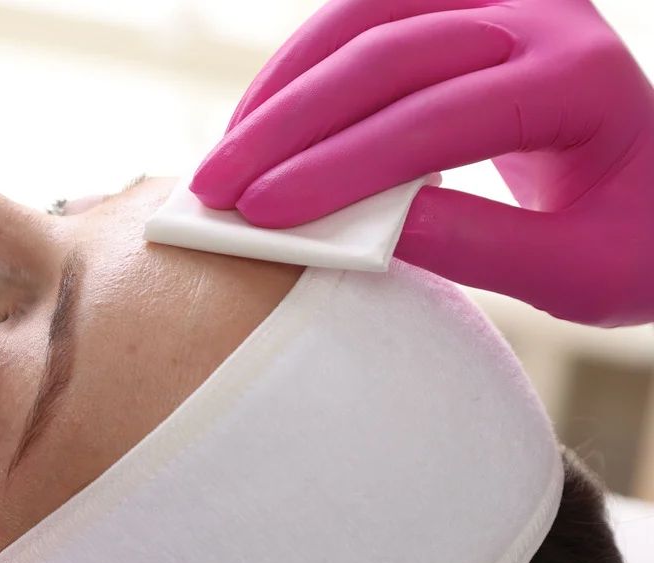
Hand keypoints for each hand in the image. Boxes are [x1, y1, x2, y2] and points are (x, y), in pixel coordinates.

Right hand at [190, 0, 653, 326]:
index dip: (342, 166)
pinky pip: (362, 17)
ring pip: (362, 17)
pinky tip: (260, 125)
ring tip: (223, 161)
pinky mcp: (461, 5)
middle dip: (288, 126)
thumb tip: (361, 238)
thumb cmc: (632, 241)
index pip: (440, 116)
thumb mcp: (578, 273)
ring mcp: (499, 0)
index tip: (265, 216)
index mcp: (581, 82)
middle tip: (214, 193)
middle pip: (386, 53)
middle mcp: (542, 18)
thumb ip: (480, 249)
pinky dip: (301, 71)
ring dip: (281, 89)